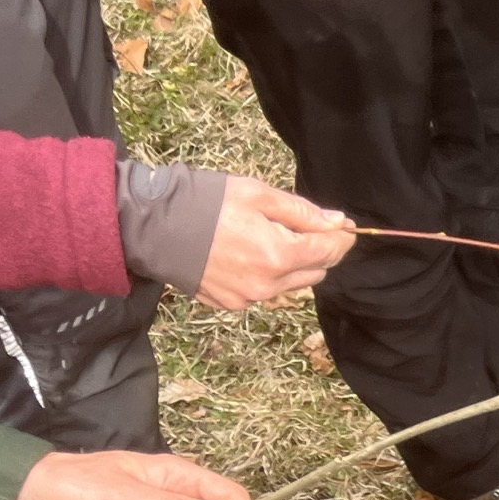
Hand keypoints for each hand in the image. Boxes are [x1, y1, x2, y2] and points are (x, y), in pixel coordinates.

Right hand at [197, 177, 352, 308]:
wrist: (153, 227)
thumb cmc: (205, 203)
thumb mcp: (258, 195)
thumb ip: (302, 212)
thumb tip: (337, 222)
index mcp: (279, 255)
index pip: (329, 252)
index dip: (341, 238)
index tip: (345, 227)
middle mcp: (268, 285)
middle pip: (316, 272)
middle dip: (318, 250)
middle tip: (304, 227)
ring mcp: (248, 298)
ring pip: (291, 284)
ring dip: (293, 264)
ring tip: (270, 237)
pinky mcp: (231, 304)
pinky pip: (264, 291)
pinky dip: (267, 275)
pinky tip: (247, 253)